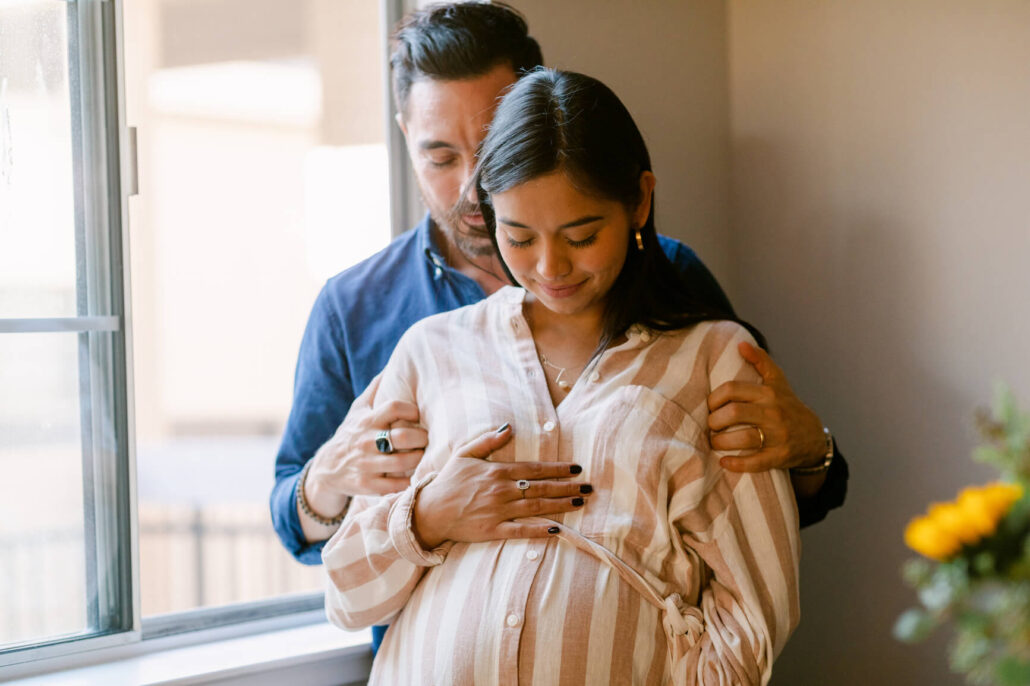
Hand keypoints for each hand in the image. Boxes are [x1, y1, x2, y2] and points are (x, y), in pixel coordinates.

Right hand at [305, 374, 427, 518]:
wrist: (326, 468)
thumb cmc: (350, 433)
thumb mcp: (357, 409)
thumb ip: (375, 388)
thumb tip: (391, 364)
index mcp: (367, 420)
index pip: (395, 407)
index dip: (412, 409)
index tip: (418, 415)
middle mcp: (366, 442)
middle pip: (403, 437)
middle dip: (422, 437)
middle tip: (427, 438)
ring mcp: (366, 465)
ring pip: (403, 463)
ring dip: (418, 459)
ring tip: (423, 455)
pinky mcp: (367, 485)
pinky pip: (395, 485)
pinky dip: (408, 481)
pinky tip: (413, 475)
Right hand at [412, 424, 589, 548]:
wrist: (429, 511)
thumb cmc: (447, 481)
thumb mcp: (465, 454)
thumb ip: (488, 441)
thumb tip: (509, 428)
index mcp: (497, 471)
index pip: (535, 469)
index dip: (558, 469)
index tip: (577, 468)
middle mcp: (501, 490)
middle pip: (541, 488)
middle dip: (567, 487)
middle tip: (589, 487)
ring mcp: (498, 512)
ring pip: (536, 507)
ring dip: (561, 505)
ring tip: (580, 502)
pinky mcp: (493, 531)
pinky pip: (521, 530)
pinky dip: (539, 529)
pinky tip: (557, 528)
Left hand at [707, 341, 825, 472]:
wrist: (814, 436)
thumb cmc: (787, 405)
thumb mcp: (777, 381)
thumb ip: (760, 361)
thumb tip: (741, 344)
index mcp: (769, 392)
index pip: (732, 389)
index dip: (714, 399)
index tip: (710, 406)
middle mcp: (773, 412)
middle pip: (733, 414)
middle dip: (714, 421)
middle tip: (710, 426)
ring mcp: (778, 436)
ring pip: (743, 438)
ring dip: (721, 443)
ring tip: (714, 442)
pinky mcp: (781, 456)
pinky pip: (755, 462)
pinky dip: (737, 463)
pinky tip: (724, 462)